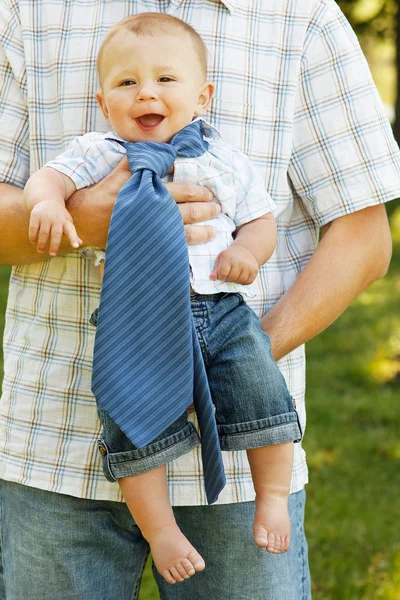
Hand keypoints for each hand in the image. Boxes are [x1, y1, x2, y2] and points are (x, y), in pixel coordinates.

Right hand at [29, 200, 81, 255]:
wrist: (47, 200)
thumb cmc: (60, 216)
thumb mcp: (67, 222)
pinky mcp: (36, 216)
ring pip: (44, 233)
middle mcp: (56, 220)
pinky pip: (34, 228)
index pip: (71, 231)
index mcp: (66, 222)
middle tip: (52, 254)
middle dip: (54, 245)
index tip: (76, 246)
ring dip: (42, 243)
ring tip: (41, 251)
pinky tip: (33, 241)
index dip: (73, 239)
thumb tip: (80, 243)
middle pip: (56, 234)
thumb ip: (73, 233)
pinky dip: (33, 236)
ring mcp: (46, 217)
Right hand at [67, 159, 219, 247]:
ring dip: (202, 230)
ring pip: (183, 233)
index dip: (198, 192)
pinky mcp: (146, 244)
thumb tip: (161, 149)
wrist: (84, 219)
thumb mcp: (120, 172)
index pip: (180, 191)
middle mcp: (151, 213)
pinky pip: (171, 248)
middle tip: (218, 208)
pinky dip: (186, 247)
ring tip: (214, 228)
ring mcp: (149, 230)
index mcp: (148, 193)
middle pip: (186, 213)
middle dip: (206, 210)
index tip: (210, 193)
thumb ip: (140, 160)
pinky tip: (197, 245)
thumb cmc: (104, 193)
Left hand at [210, 245, 258, 283]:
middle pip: (231, 278)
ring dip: (236, 281)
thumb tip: (212, 277)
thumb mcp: (221, 259)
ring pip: (240, 281)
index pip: (222, 273)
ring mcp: (248, 266)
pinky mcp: (254, 270)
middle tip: (229, 274)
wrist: (245, 250)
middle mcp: (239, 261)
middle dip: (228, 279)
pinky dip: (243, 281)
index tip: (222, 274)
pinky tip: (241, 275)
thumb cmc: (230, 256)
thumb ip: (216, 269)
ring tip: (235, 275)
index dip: (221, 277)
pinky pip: (248, 282)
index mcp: (228, 257)